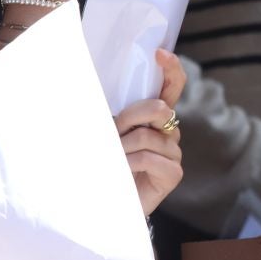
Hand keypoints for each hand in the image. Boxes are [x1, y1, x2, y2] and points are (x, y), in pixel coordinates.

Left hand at [115, 49, 184, 214]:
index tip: (159, 53)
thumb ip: (108, 114)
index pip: (172, 86)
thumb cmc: (102, 166)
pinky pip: (149, 158)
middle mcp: (169, 131)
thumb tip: (87, 85)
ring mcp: (173, 152)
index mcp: (155, 117)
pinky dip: (128, 164)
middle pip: (159, 108)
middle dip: (129, 117)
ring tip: (111, 161)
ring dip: (121, 149)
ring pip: (147, 136)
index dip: (171, 68)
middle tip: (110, 133)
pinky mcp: (173, 173)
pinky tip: (121, 174)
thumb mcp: (102, 133)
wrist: (103, 206)